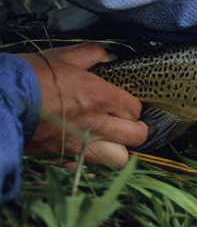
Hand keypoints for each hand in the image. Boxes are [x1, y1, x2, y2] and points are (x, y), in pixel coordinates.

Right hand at [19, 43, 147, 168]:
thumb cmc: (29, 76)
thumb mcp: (62, 56)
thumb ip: (92, 54)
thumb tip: (110, 57)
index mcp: (101, 97)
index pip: (136, 109)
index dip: (133, 106)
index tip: (125, 104)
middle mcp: (96, 124)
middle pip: (137, 137)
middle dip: (136, 130)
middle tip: (126, 124)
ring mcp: (81, 145)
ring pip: (119, 159)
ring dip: (119, 150)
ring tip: (112, 141)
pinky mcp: (63, 160)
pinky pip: (91, 171)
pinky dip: (95, 166)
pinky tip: (90, 153)